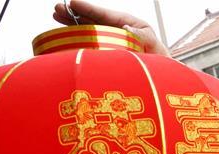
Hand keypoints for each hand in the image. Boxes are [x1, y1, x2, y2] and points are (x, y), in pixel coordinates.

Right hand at [52, 0, 170, 56]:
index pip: (105, 15)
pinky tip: (65, 39)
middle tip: (57, 9)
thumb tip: (127, 26)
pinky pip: (91, 46)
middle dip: (74, 14)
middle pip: (93, 20)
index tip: (73, 2)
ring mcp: (112, 44)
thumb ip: (143, 37)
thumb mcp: (154, 46)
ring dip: (72, 24)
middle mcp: (118, 33)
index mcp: (128, 26)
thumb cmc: (159, 61)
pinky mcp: (107, 56)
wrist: (162, 81)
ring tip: (56, 17)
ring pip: (89, 30)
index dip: (88, 8)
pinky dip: (78, 41)